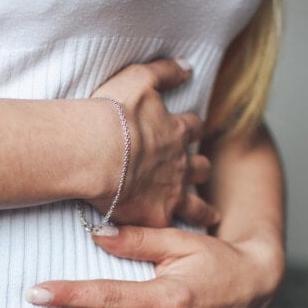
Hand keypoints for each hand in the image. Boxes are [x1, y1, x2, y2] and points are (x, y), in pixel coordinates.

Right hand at [85, 59, 218, 228]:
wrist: (97, 151)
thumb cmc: (113, 113)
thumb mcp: (139, 78)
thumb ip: (165, 71)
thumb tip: (188, 66)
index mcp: (175, 131)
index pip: (192, 127)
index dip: (192, 128)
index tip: (191, 130)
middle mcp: (179, 163)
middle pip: (200, 167)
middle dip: (201, 168)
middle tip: (202, 172)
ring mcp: (170, 192)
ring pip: (195, 204)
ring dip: (203, 208)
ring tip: (209, 215)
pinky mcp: (155, 216)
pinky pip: (169, 228)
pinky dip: (170, 230)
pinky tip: (173, 241)